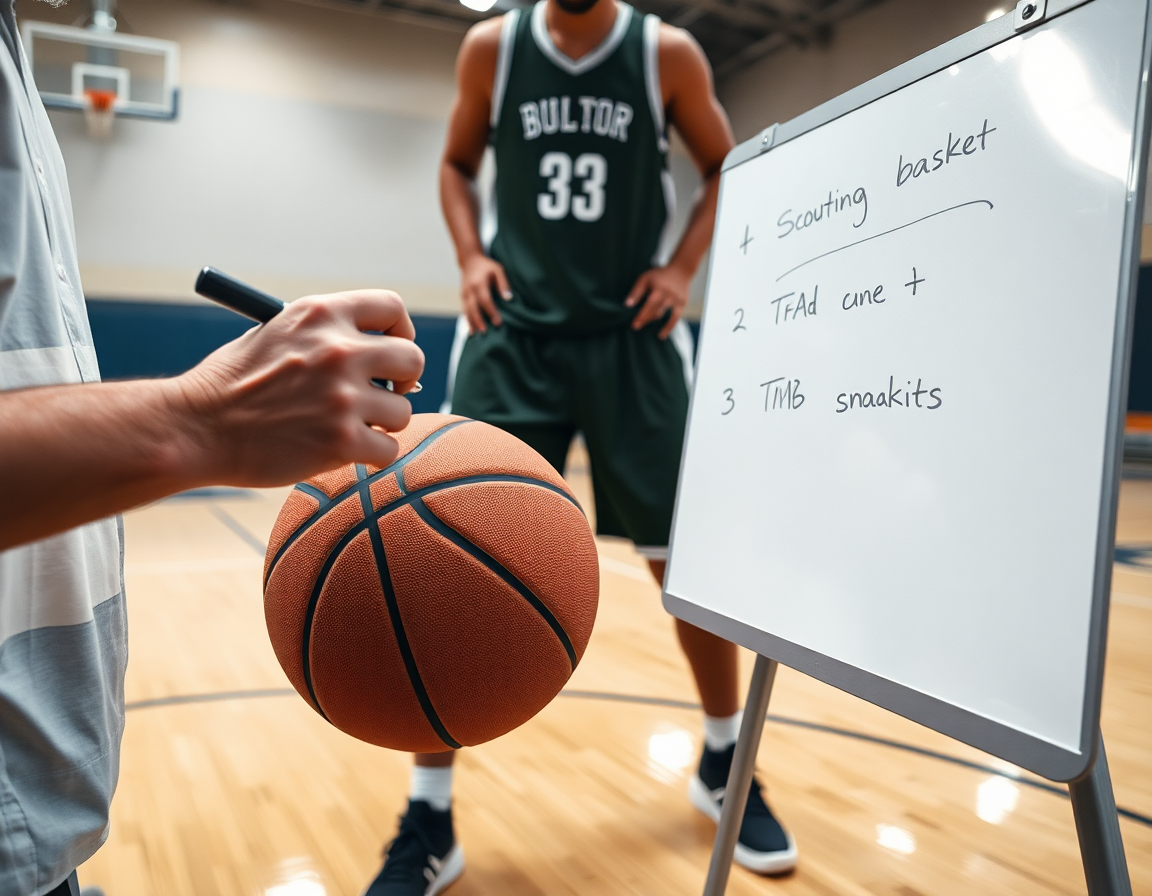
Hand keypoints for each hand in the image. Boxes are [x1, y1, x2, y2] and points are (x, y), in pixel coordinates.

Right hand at [173, 290, 424, 485]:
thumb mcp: (276, 334)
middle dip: (402, 381)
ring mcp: (343, 396)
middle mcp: (338, 349)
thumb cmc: (231, 385)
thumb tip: (379, 354)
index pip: (391, 308)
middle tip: (383, 394)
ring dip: (381, 423)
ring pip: (402, 411)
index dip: (400, 331)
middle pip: (412, 359)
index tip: (391, 350)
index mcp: (321, 314)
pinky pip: (388, 450)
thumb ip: (325, 337)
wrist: (196, 428)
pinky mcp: (341, 440)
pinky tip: (342, 452)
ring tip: (346, 427)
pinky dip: (371, 456)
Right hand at [460, 254, 511, 333]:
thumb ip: (503, 284)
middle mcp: (470, 290)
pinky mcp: (462, 297)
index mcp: (479, 284)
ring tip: (476, 334)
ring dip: (471, 323)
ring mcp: (464, 294)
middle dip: (479, 321)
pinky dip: (467, 320)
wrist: (470, 260)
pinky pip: (464, 310)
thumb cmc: (487, 266)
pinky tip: (471, 329)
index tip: (498, 322)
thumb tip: (508, 299)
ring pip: (466, 311)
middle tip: (485, 332)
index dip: (491, 312)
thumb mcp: (498, 270)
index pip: (485, 300)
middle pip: (473, 308)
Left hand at [625, 264, 691, 338]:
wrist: (680, 272)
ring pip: (662, 314)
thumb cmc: (658, 276)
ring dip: (653, 321)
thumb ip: (636, 292)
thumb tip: (627, 305)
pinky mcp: (682, 304)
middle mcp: (669, 294)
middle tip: (635, 327)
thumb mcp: (645, 279)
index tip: (634, 324)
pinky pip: (675, 319)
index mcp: (659, 288)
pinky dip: (668, 328)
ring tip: (645, 329)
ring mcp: (676, 300)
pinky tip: (661, 335)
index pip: (649, 304)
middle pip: (655, 310)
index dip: (642, 315)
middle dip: (645, 319)